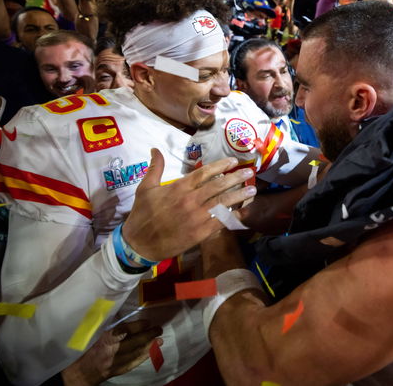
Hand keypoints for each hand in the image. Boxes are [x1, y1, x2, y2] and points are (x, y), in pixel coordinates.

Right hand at [61, 320, 162, 385]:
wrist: (79, 372)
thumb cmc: (84, 349)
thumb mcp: (92, 334)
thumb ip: (106, 325)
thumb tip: (121, 313)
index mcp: (103, 339)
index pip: (124, 330)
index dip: (138, 326)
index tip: (147, 321)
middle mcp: (110, 351)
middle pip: (133, 342)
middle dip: (148, 336)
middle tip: (158, 329)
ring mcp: (114, 362)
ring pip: (136, 353)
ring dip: (149, 346)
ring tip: (160, 339)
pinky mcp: (117, 370)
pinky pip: (133, 363)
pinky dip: (144, 356)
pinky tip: (151, 351)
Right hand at [122, 150, 256, 260]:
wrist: (140, 243)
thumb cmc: (142, 214)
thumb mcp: (145, 188)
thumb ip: (155, 167)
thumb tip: (155, 149)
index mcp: (179, 187)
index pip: (204, 173)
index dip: (220, 165)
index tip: (233, 161)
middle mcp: (190, 200)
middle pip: (218, 186)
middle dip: (235, 178)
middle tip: (249, 173)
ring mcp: (197, 217)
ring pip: (223, 203)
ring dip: (239, 196)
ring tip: (252, 191)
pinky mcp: (200, 233)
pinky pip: (220, 222)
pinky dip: (233, 217)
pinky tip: (243, 213)